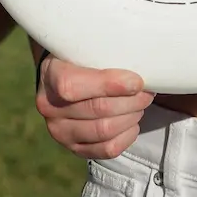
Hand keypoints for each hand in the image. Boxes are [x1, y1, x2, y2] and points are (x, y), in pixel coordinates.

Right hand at [35, 53, 151, 159]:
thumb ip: (105, 51)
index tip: (137, 81)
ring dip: (131, 117)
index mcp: (50, 75)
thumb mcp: (84, 47)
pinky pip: (106, 149)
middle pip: (98, 110)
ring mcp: (60, 131)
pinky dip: (126, 137)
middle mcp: (49, 107)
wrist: (62, 80)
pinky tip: (132, 124)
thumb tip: (144, 58)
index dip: (109, 84)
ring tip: (140, 105)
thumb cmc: (81, 58)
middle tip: (146, 92)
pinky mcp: (73, 148)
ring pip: (104, 131)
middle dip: (131, 101)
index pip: (74, 86)